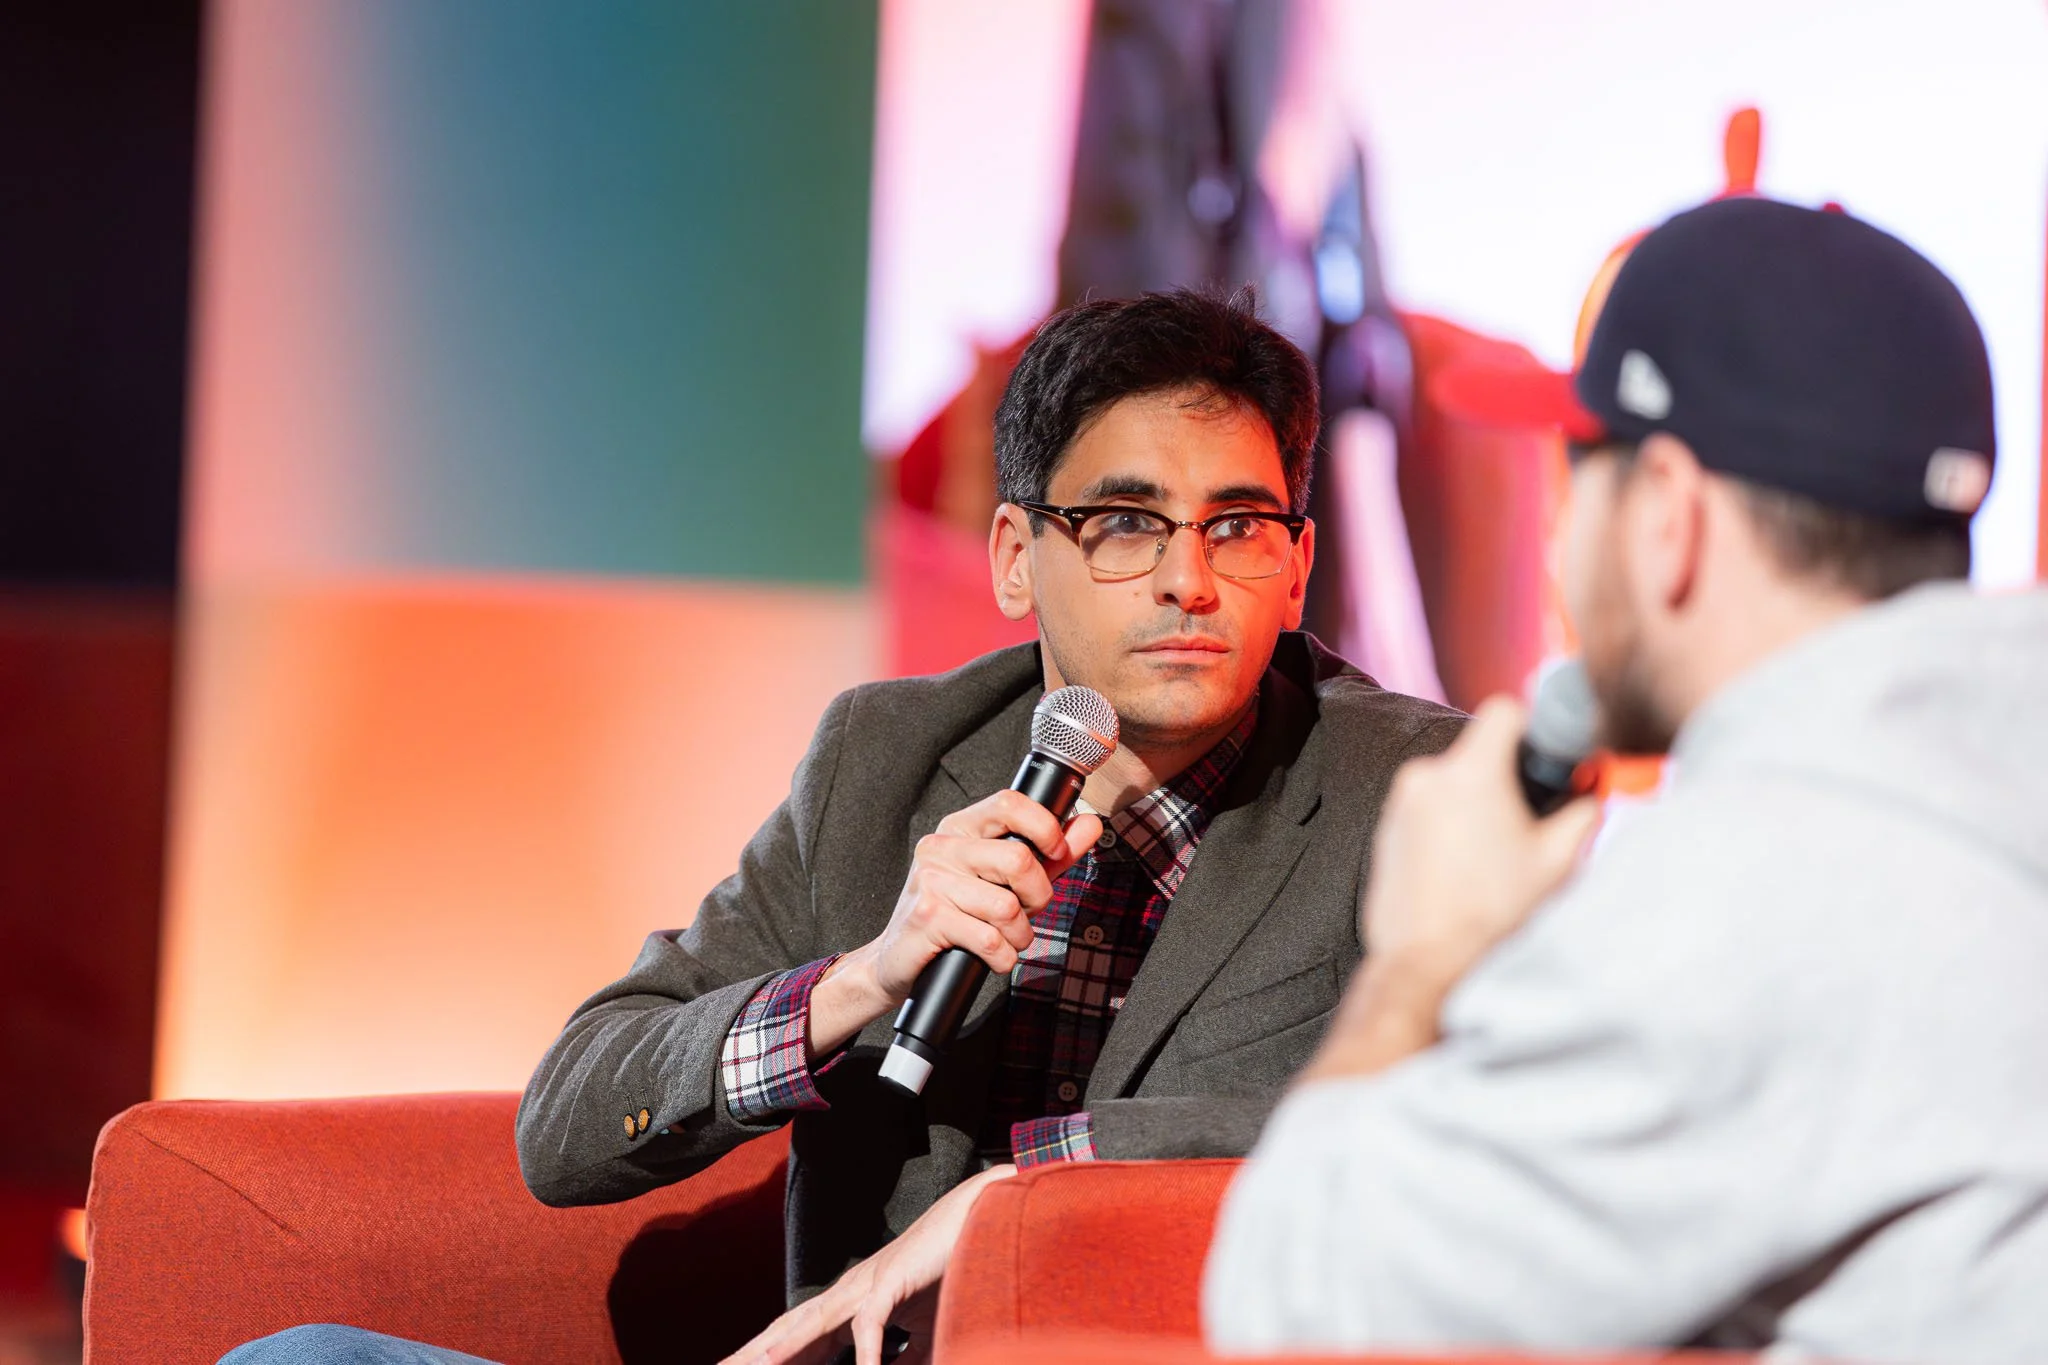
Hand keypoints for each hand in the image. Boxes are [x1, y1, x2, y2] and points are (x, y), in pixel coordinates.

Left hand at [721, 1164, 1017, 1364]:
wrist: (978, 1219)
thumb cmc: (948, 1272)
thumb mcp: (923, 1332)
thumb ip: (905, 1358)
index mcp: (848, 1307)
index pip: (798, 1340)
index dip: (770, 1358)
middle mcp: (847, 1294)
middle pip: (789, 1331)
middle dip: (753, 1355)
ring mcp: (866, 1286)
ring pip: (814, 1325)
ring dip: (783, 1349)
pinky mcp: (892, 1282)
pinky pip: (870, 1324)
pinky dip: (864, 1354)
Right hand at [808, 792, 1101, 1056]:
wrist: (898, 960)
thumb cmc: (957, 915)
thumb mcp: (1006, 879)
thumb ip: (1050, 853)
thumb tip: (1090, 823)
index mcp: (960, 828)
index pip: (1009, 803)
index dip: (1045, 826)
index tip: (1057, 852)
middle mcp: (941, 847)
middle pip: (1018, 860)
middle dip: (1039, 896)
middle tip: (1029, 911)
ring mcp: (930, 881)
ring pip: (1007, 907)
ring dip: (1020, 935)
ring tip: (1007, 939)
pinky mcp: (927, 918)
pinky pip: (989, 939)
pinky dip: (1002, 957)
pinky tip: (992, 956)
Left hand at [1304, 698, 1600, 1081]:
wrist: (1426, 963)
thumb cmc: (1494, 914)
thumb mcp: (1558, 861)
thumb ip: (1582, 811)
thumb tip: (1589, 791)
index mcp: (1469, 773)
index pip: (1504, 711)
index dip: (1532, 728)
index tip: (1544, 758)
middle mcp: (1426, 777)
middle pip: (1477, 752)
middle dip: (1505, 778)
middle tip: (1527, 822)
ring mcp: (1400, 804)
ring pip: (1451, 782)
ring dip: (1475, 804)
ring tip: (1494, 855)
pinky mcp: (1385, 830)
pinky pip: (1427, 810)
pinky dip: (1448, 826)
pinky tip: (1464, 869)